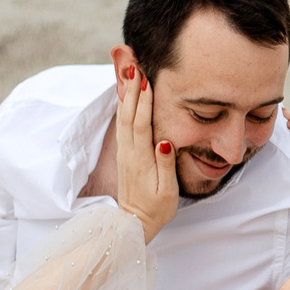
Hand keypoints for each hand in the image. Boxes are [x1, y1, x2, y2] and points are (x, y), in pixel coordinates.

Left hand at [114, 67, 180, 240]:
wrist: (134, 222)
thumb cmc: (156, 208)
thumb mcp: (167, 191)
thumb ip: (165, 165)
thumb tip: (164, 141)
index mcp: (141, 160)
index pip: (141, 124)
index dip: (143, 102)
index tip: (145, 80)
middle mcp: (129, 153)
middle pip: (128, 116)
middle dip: (131, 90)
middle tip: (133, 66)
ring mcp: (125, 153)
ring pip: (122, 118)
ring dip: (125, 95)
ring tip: (128, 74)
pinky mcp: (124, 154)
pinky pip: (122, 126)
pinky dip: (123, 108)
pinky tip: (126, 96)